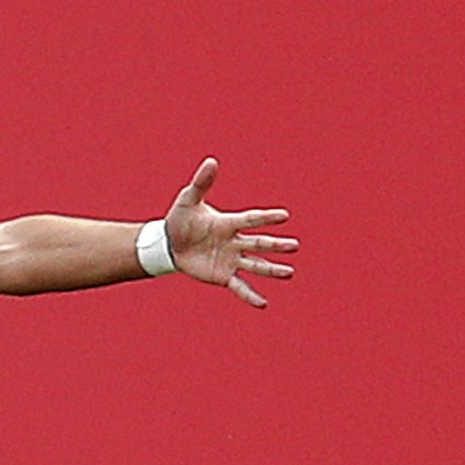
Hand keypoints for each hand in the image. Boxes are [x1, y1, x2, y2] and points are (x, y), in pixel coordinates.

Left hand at [165, 158, 297, 307]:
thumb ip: (201, 183)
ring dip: (271, 269)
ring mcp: (230, 259)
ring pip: (255, 265)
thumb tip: (212, 161)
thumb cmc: (181, 219)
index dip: (266, 218)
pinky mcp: (223, 275)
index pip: (251, 219)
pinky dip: (250, 295)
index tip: (284, 216)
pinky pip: (239, 286)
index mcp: (229, 223)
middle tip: (294, 246)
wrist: (169, 243)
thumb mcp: (188, 200)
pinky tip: (263, 303)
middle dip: (276, 245)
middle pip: (259, 243)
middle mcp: (234, 241)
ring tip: (289, 273)